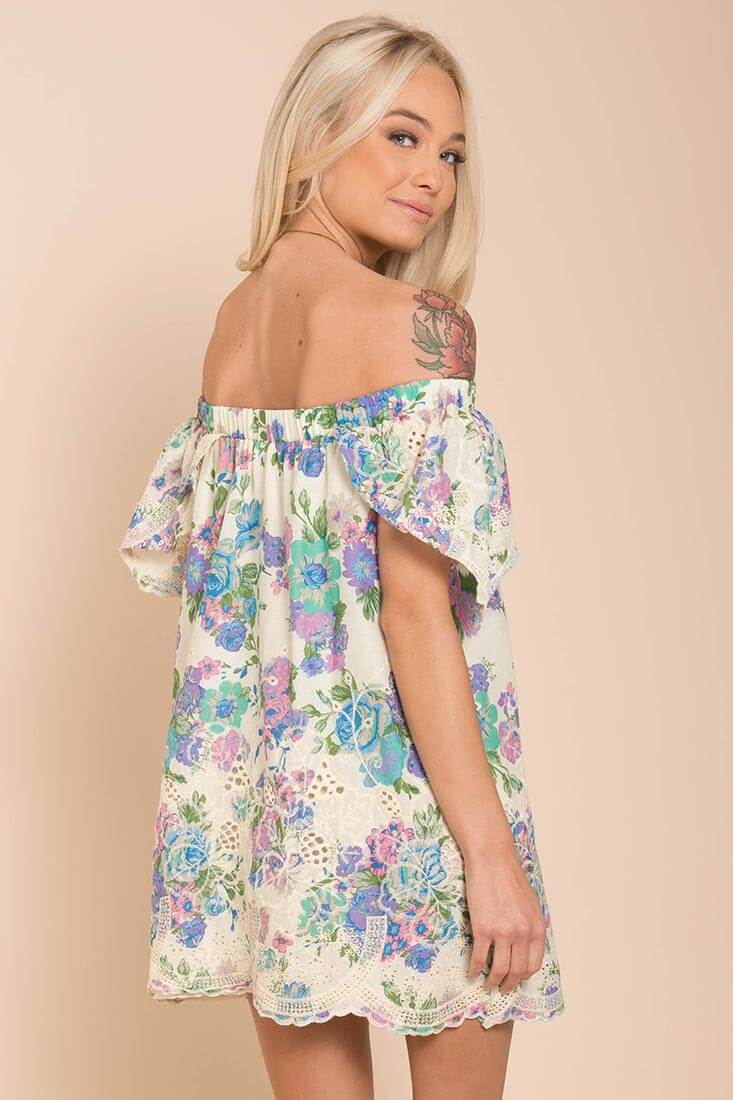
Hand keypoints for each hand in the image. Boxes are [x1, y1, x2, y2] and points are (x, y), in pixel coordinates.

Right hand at [463, 844, 546, 994]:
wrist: (492, 858)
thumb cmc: (509, 876)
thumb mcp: (530, 902)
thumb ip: (530, 924)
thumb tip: (526, 942)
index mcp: (536, 928)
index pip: (533, 964)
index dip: (523, 976)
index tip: (516, 980)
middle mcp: (522, 933)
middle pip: (517, 971)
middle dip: (509, 984)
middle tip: (502, 988)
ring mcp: (503, 932)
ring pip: (499, 969)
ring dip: (492, 981)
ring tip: (487, 985)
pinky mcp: (484, 929)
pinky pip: (479, 957)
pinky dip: (474, 969)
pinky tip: (471, 973)